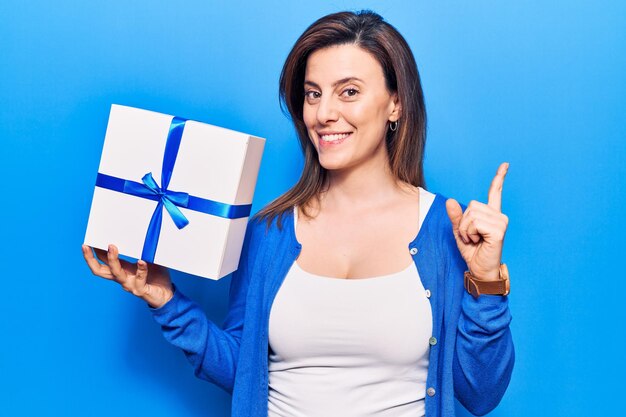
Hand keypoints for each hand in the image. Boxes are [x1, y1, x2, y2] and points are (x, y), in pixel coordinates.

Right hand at [82, 244, 172, 307]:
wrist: (166, 295)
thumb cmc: (156, 276)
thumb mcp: (146, 259)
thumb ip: (140, 251)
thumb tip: (137, 235)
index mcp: (121, 270)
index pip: (101, 261)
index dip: (93, 252)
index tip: (87, 240)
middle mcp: (121, 278)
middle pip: (99, 270)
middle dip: (90, 259)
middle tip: (86, 246)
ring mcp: (130, 284)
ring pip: (116, 273)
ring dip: (112, 260)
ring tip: (112, 247)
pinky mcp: (140, 290)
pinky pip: (139, 279)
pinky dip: (141, 269)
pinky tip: (142, 261)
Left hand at [445, 163, 509, 280]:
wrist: (480, 269)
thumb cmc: (472, 251)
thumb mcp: (460, 231)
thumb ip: (456, 216)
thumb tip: (449, 200)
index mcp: (491, 214)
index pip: (495, 192)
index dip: (499, 178)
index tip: (505, 164)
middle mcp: (498, 215)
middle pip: (471, 205)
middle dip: (463, 223)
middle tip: (470, 237)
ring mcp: (500, 222)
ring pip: (471, 215)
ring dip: (465, 229)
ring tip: (474, 240)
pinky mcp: (499, 230)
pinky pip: (474, 223)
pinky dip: (469, 233)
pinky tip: (478, 241)